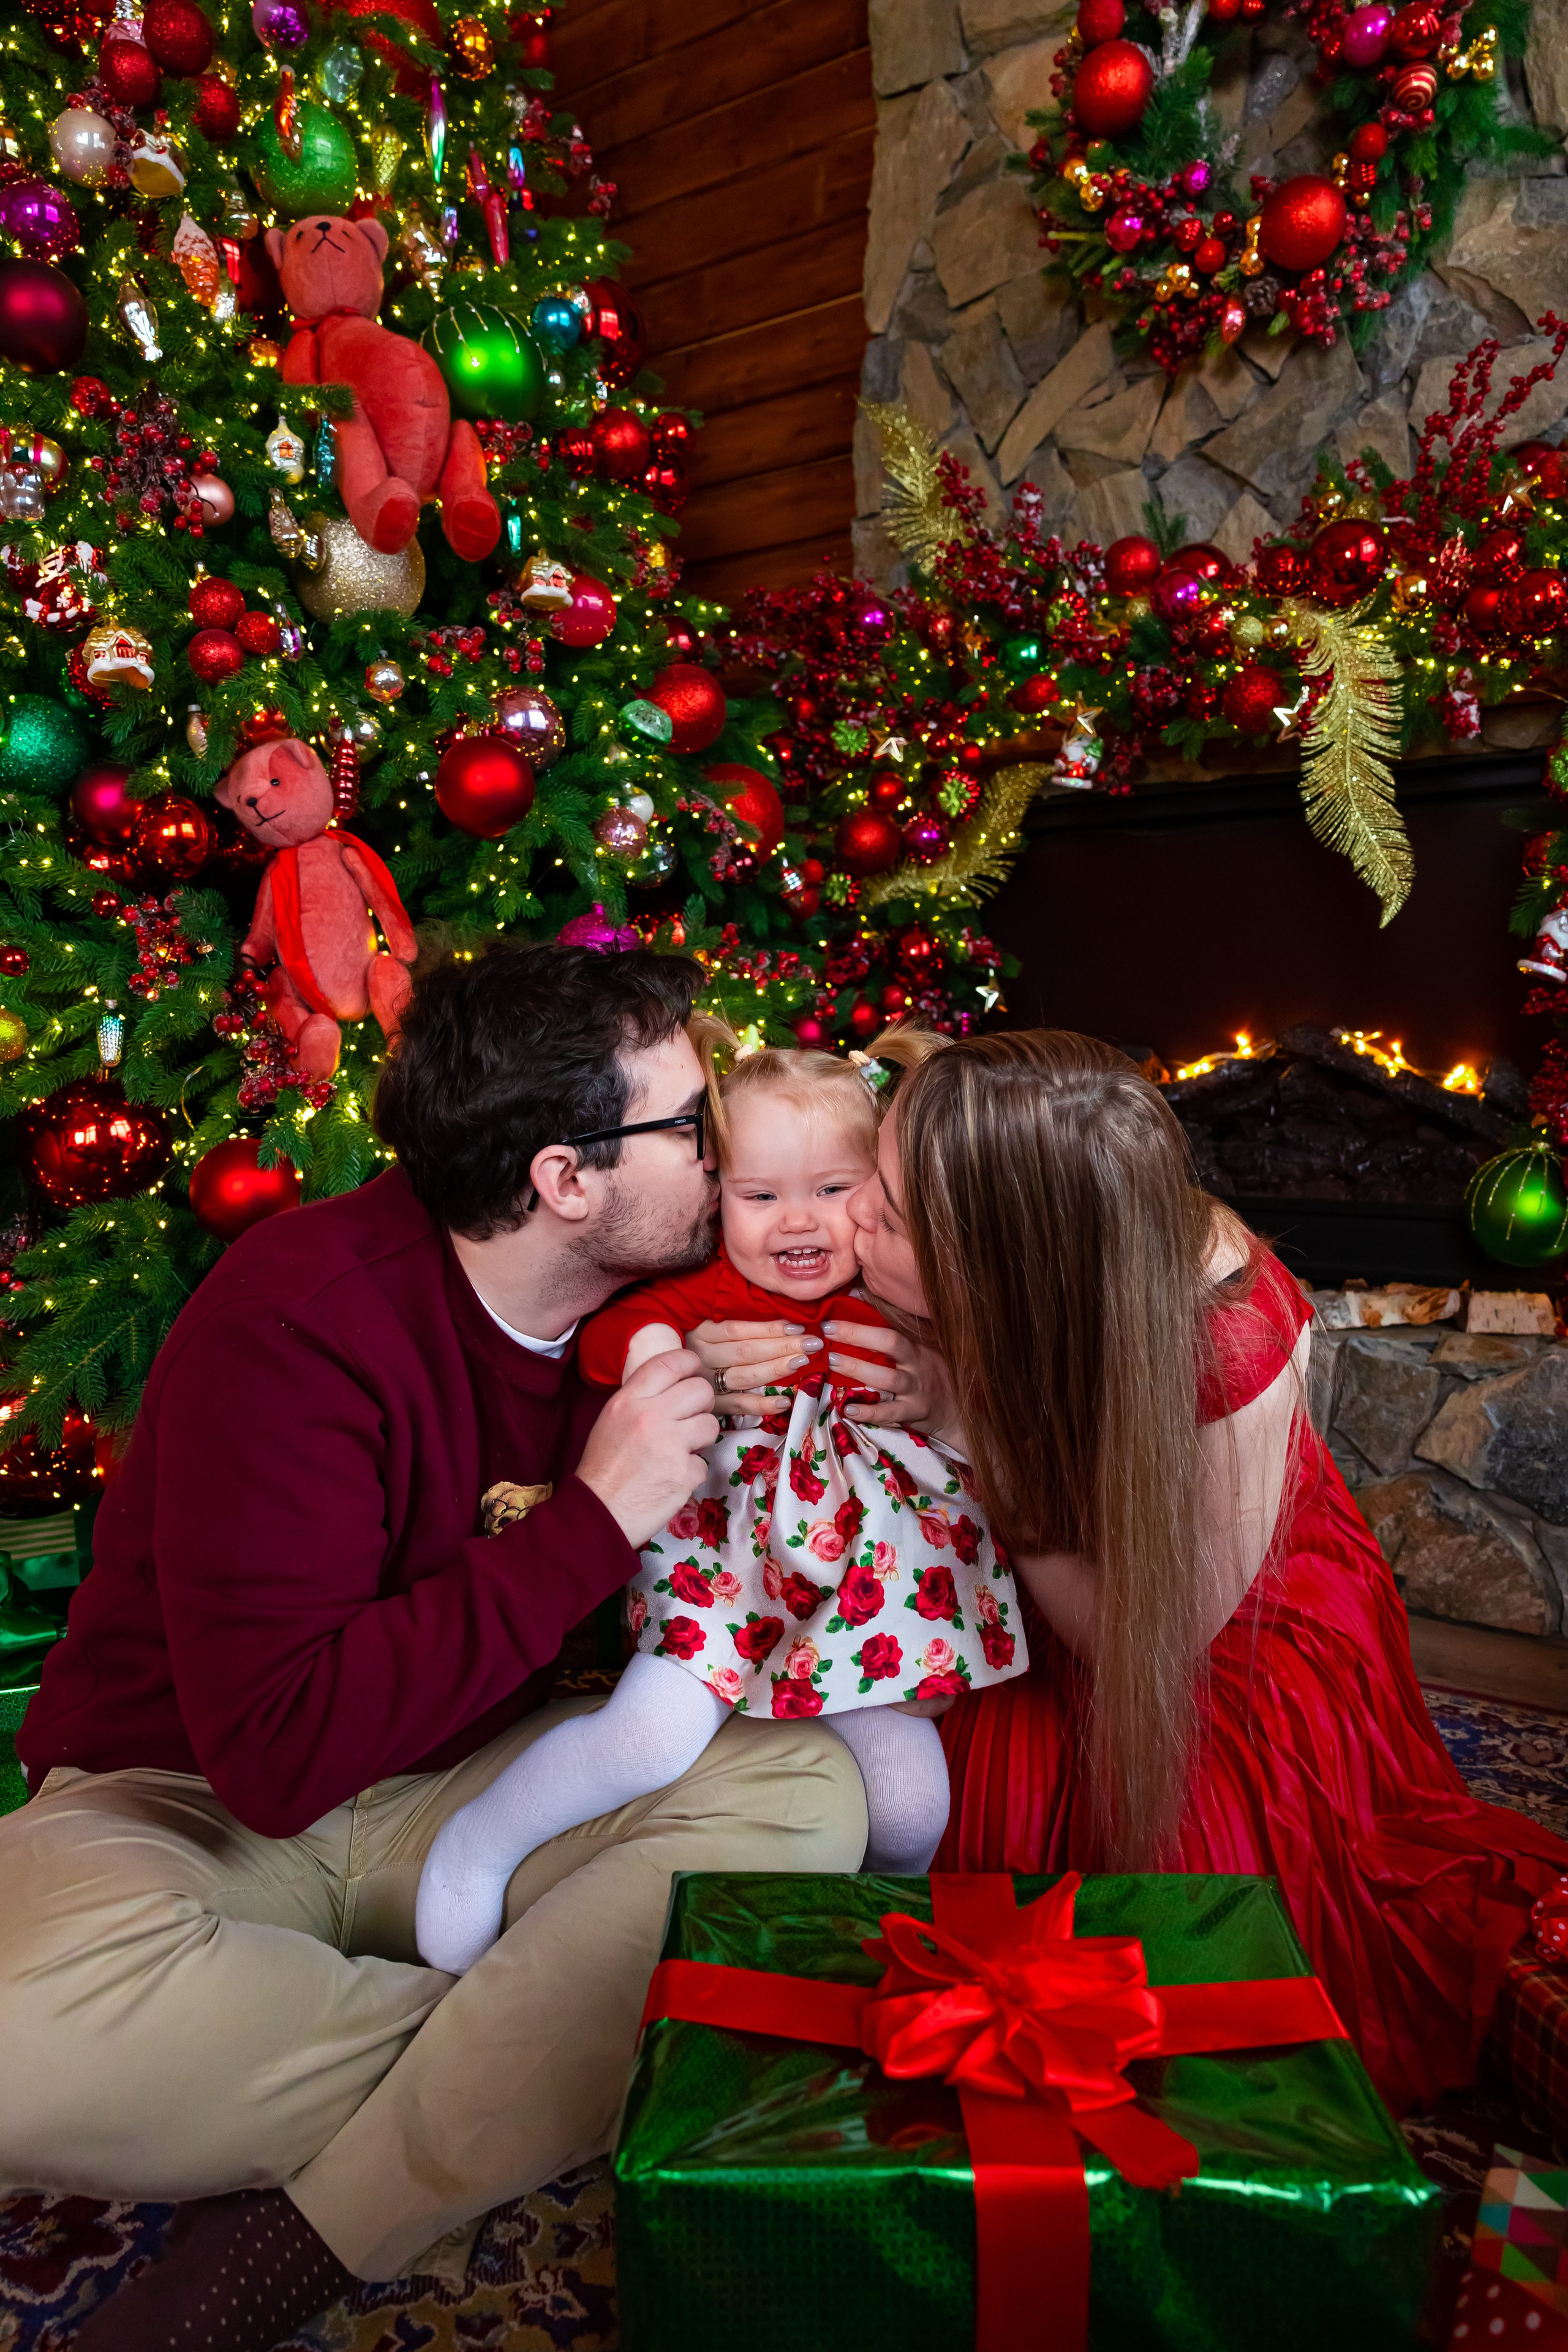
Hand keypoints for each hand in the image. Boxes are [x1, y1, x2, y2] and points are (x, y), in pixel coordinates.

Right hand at [576, 1347, 720, 1548]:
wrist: (598, 1512)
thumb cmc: (603, 1468)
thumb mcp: (611, 1420)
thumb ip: (641, 1400)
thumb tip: (674, 1387)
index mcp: (628, 1401)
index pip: (670, 1362)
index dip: (690, 1363)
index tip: (695, 1370)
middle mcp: (651, 1416)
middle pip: (700, 1390)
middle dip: (702, 1404)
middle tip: (692, 1417)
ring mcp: (670, 1444)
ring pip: (710, 1424)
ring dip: (700, 1438)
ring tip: (680, 1450)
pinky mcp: (684, 1473)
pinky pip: (703, 1462)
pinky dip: (691, 1471)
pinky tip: (672, 1478)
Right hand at [683, 1317, 820, 1417]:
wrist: (661, 1379)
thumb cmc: (689, 1343)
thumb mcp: (702, 1324)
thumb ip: (730, 1321)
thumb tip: (777, 1316)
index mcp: (700, 1332)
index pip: (739, 1330)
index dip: (770, 1328)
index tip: (798, 1325)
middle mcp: (700, 1357)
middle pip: (746, 1351)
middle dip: (783, 1346)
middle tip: (812, 1343)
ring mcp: (704, 1384)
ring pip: (744, 1377)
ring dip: (775, 1369)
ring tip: (802, 1362)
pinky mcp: (709, 1406)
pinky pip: (738, 1406)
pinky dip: (761, 1405)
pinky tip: (784, 1402)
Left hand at [823, 1320, 956, 1435]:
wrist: (956, 1410)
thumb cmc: (931, 1373)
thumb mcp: (921, 1347)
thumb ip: (896, 1325)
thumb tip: (859, 1297)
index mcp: (917, 1344)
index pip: (890, 1327)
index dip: (861, 1324)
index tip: (831, 1322)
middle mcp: (919, 1362)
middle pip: (891, 1344)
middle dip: (858, 1337)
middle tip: (828, 1336)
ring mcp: (918, 1388)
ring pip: (889, 1378)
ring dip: (859, 1370)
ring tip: (833, 1364)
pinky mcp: (916, 1412)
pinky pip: (890, 1412)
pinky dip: (869, 1412)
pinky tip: (847, 1409)